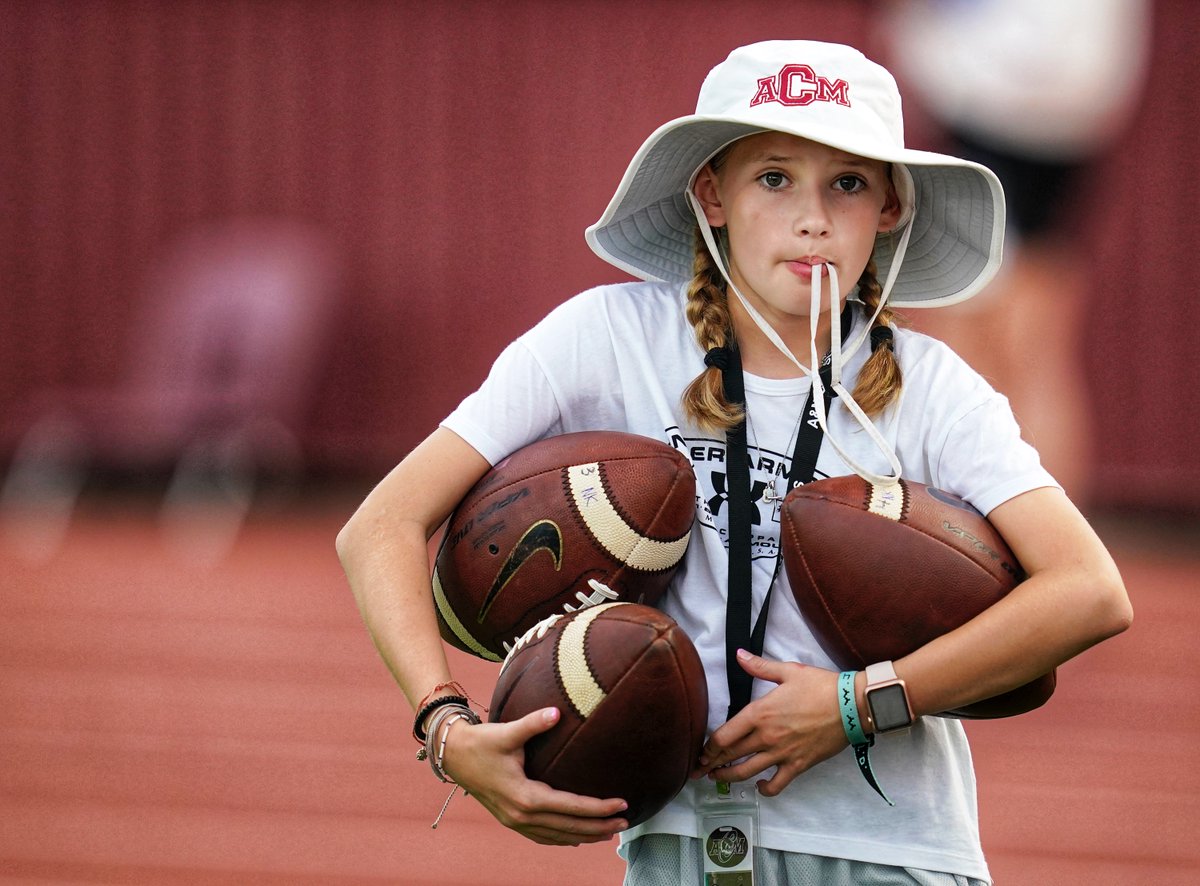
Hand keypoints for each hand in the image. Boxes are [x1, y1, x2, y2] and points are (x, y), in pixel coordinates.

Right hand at [440, 707, 629, 844]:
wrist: (453, 755)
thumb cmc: (481, 742)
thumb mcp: (507, 732)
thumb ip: (534, 724)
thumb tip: (557, 712)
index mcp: (525, 796)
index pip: (571, 806)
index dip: (599, 807)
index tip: (622, 802)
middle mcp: (521, 815)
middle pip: (569, 827)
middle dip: (599, 826)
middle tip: (626, 821)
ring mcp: (515, 821)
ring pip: (557, 836)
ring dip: (584, 836)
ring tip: (609, 832)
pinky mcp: (510, 820)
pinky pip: (543, 836)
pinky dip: (562, 839)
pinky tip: (575, 838)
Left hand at [692, 650, 845, 795]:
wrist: (851, 706)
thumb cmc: (820, 687)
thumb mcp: (788, 671)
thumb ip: (759, 666)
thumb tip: (739, 654)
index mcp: (760, 713)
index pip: (724, 735)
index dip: (709, 746)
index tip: (702, 751)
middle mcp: (766, 736)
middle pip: (731, 755)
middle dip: (712, 763)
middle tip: (701, 768)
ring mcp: (781, 754)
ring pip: (747, 772)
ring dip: (728, 777)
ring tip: (717, 778)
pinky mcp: (798, 765)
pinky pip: (776, 784)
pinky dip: (765, 790)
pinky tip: (759, 787)